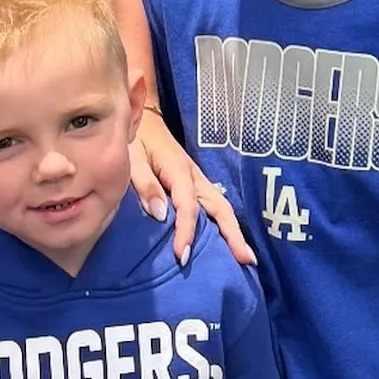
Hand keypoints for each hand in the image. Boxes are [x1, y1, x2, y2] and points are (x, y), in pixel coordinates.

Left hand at [132, 108, 255, 267]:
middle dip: (233, 234)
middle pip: (219, 207)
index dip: (186, 232)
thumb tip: (161, 215)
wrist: (141, 116)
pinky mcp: (194, 182)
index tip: (181, 257)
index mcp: (179, 170)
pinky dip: (224, 224)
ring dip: (234, 231)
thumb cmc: (136, 137)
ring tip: (245, 257)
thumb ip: (145, 184)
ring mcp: (197, 179)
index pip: (188, 207)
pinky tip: (227, 241)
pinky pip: (213, 205)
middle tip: (245, 261)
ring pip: (221, 206)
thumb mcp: (133, 156)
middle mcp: (194, 176)